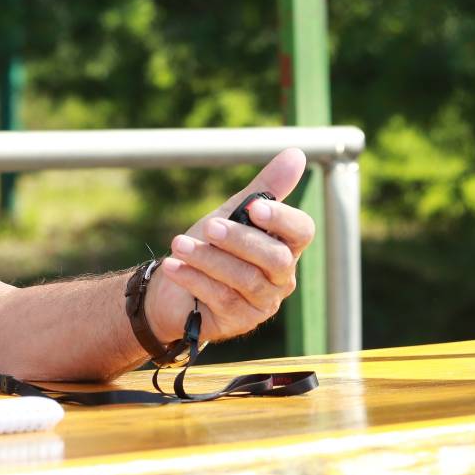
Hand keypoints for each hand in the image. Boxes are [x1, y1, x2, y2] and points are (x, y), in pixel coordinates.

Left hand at [143, 148, 314, 344]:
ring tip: (178, 243)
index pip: (302, 231)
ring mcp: (262, 301)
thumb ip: (265, 188)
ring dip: (207, 258)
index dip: (282, 218)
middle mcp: (281, 276)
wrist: (172, 286)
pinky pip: (221, 298)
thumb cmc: (210, 245)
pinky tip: (173, 265)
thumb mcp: (233, 213)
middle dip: (240, 240)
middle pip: (274, 258)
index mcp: (285, 245)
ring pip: (244, 279)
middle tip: (209, 225)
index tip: (254, 207)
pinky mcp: (239, 321)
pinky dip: (194, 278)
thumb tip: (296, 154)